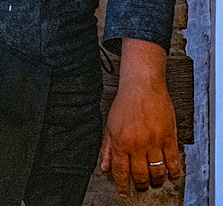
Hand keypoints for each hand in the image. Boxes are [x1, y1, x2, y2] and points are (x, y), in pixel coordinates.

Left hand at [100, 39, 181, 197]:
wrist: (142, 87)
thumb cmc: (126, 103)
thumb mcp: (110, 126)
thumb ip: (107, 148)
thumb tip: (104, 166)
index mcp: (121, 142)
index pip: (121, 171)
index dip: (122, 185)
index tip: (123, 192)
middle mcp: (137, 145)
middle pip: (140, 175)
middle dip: (140, 185)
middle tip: (141, 188)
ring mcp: (154, 143)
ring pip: (157, 172)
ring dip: (156, 181)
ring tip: (155, 183)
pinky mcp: (169, 138)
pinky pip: (174, 161)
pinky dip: (174, 172)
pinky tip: (171, 176)